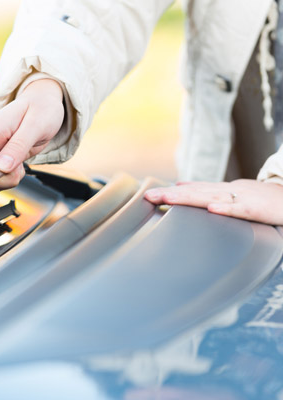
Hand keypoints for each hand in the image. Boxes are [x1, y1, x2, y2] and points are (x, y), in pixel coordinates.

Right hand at [0, 78, 63, 190]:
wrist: (45, 105)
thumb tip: (2, 167)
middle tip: (19, 170)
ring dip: (7, 179)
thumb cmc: (40, 109)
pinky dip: (11, 179)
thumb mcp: (36, 125)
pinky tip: (19, 166)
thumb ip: (19, 146)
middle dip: (0, 179)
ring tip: (21, 165)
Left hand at [144, 179, 282, 224]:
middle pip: (194, 192)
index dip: (169, 192)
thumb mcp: (231, 192)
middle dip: (170, 195)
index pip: (190, 190)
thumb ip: (207, 190)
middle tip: (147, 196)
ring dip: (188, 198)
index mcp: (221, 190)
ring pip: (210, 198)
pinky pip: (240, 210)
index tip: (147, 195)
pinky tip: (211, 210)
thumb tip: (180, 183)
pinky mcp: (257, 208)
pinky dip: (226, 209)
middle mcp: (227, 191)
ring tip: (167, 199)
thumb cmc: (262, 197)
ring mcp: (241, 198)